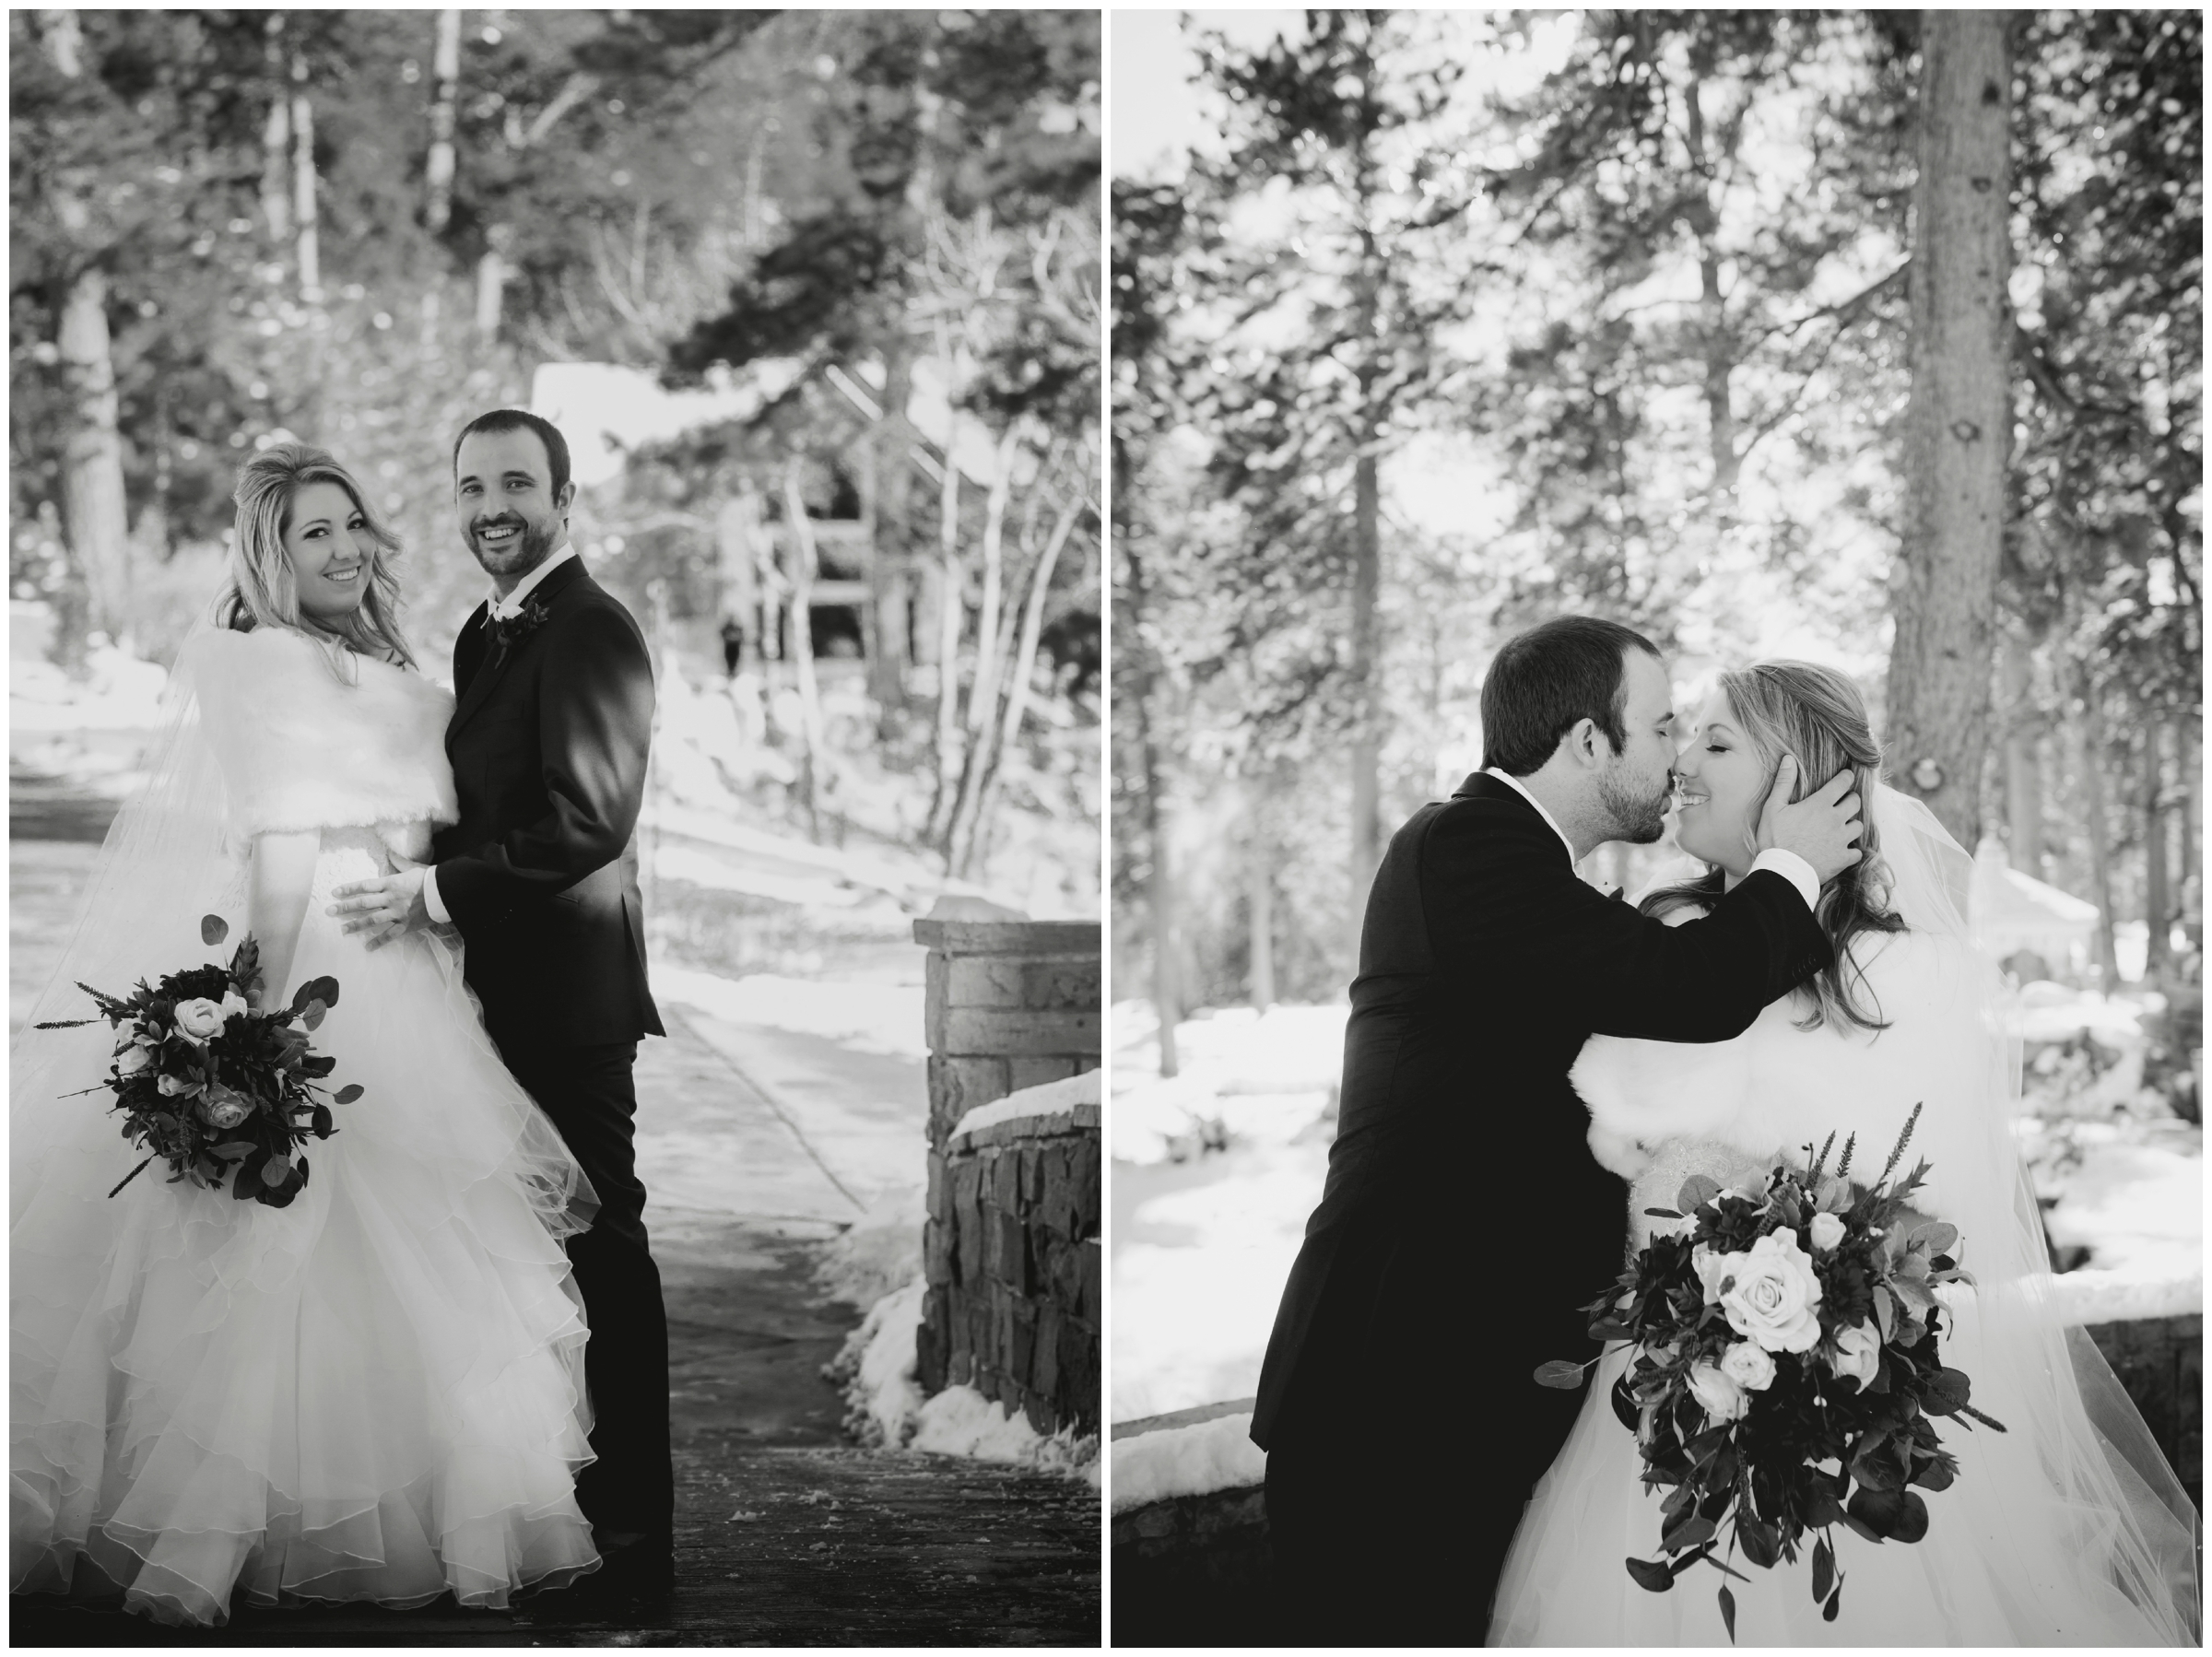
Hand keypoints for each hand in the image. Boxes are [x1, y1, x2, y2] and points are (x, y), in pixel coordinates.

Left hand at [328, 856, 429, 950]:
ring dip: (356, 926)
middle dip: (345, 907)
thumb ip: (399, 861)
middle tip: (329, 912)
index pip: (365, 886)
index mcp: (391, 883)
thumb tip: (390, 851)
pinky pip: (390, 935)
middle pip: (363, 903)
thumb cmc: (430, 878)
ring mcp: (397, 913)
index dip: (349, 889)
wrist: (447, 892)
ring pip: (372, 920)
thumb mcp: (413, 867)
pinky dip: (378, 941)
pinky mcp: (406, 924)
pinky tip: (367, 947)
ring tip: (343, 931)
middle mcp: (390, 898)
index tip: (335, 892)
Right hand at [1755, 754, 1862, 884]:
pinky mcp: (1843, 859)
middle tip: (1844, 801)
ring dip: (1851, 824)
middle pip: (1855, 802)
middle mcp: (1835, 819)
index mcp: (1820, 805)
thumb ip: (1784, 782)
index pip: (1842, 784)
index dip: (1846, 777)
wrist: (1782, 872)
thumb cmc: (1774, 839)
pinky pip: (1856, 852)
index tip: (1847, 776)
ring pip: (1858, 826)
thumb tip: (1789, 759)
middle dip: (1851, 799)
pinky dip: (1852, 850)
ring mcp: (1841, 840)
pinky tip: (1842, 850)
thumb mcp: (1773, 808)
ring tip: (1842, 826)